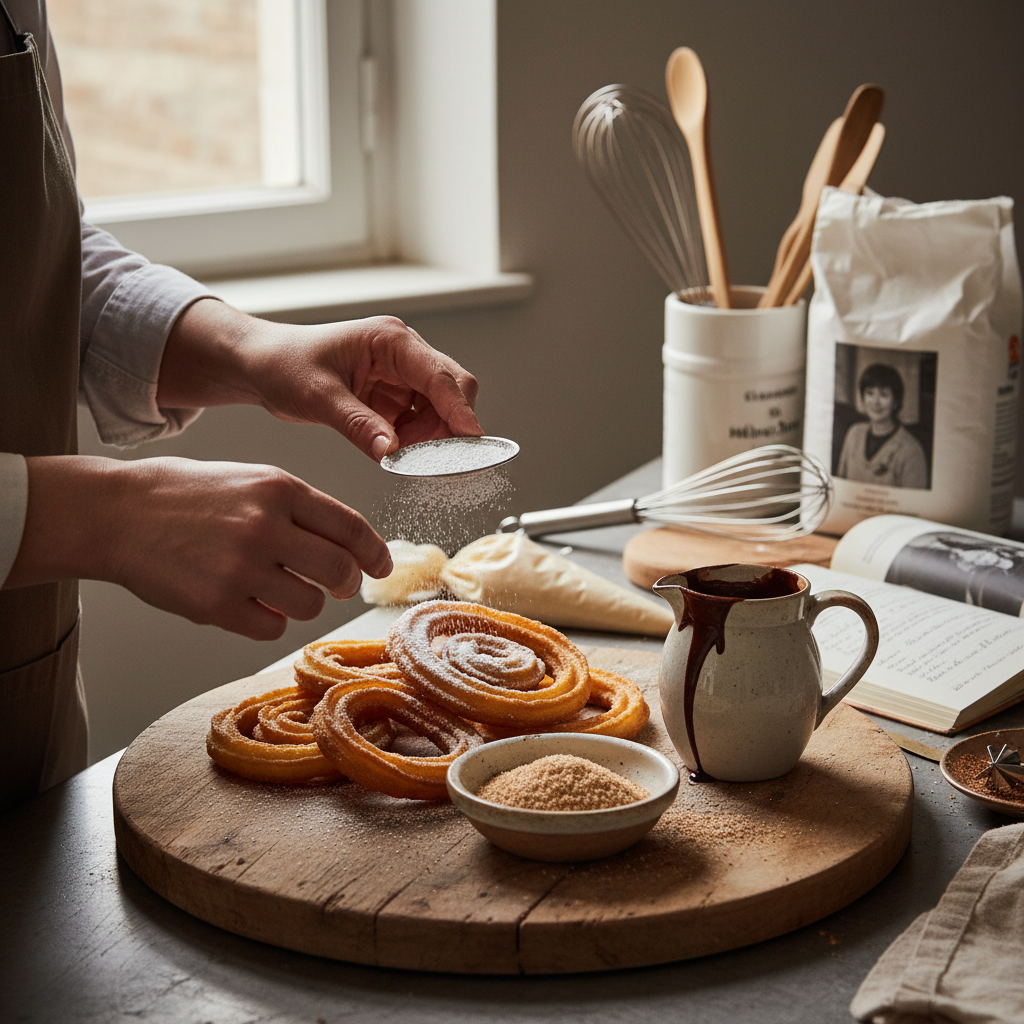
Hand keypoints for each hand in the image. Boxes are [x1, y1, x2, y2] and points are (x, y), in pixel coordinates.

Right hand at [6, 456, 392, 639]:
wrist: (115, 512)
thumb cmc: (185, 495)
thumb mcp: (250, 481)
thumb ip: (299, 509)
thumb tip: (349, 545)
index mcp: (279, 488)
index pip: (352, 527)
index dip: (375, 553)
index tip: (381, 567)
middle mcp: (265, 526)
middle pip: (339, 571)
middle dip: (346, 584)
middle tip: (337, 586)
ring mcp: (240, 567)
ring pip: (309, 605)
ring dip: (303, 603)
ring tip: (276, 588)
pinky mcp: (216, 604)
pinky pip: (272, 628)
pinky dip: (267, 621)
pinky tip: (247, 602)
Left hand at [157, 300, 482, 460]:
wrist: (261, 366)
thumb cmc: (284, 365)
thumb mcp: (318, 397)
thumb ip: (358, 424)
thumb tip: (393, 451)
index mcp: (391, 340)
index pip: (441, 375)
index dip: (460, 410)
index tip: (472, 441)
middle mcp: (404, 355)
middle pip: (452, 392)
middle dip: (448, 428)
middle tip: (431, 461)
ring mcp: (403, 377)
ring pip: (441, 413)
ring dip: (430, 440)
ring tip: (401, 457)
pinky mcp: (395, 398)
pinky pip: (422, 424)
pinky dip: (416, 444)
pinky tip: (395, 453)